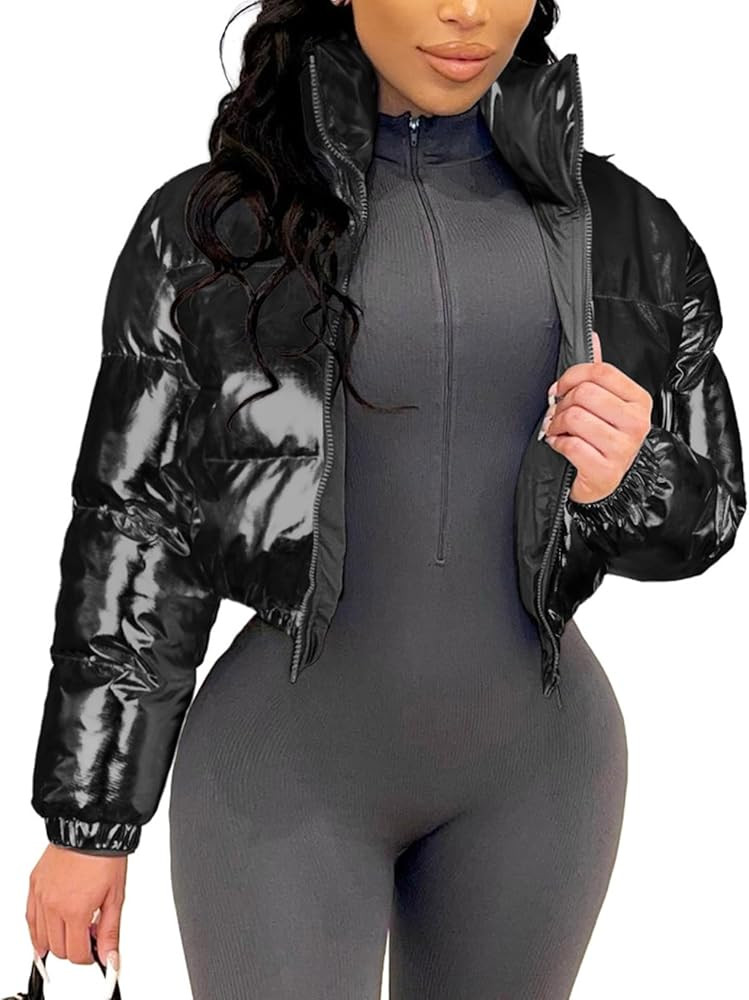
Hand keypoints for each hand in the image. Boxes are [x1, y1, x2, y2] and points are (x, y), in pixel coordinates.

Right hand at [27, 844, 125, 978]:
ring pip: (40, 937)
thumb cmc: (105, 857)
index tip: (94, 951)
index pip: (75, 954)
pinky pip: (29, 918)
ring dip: (56, 940)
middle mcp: (53, 906)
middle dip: (74, 949)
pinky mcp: (34, 885)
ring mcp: (40, 896)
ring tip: (72, 929)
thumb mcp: (115, 897)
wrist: (91, 828)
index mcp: (75, 910)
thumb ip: (110, 932)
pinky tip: (45, 932)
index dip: (88, 957)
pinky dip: (37, 929)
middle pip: (58, 949)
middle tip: (87, 935)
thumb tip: (109, 958)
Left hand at [541, 330, 652, 502]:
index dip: (571, 377)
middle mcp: (636, 423)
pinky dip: (557, 444)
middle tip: (559, 414)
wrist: (606, 484)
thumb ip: (598, 373)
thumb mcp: (605, 404)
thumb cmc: (603, 440)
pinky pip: (570, 445)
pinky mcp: (605, 470)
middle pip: (584, 394)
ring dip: (556, 425)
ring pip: (574, 418)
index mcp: (639, 400)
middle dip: (562, 404)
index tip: (560, 389)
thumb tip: (591, 337)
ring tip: (559, 430)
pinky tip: (561, 446)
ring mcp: (623, 448)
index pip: (600, 371)